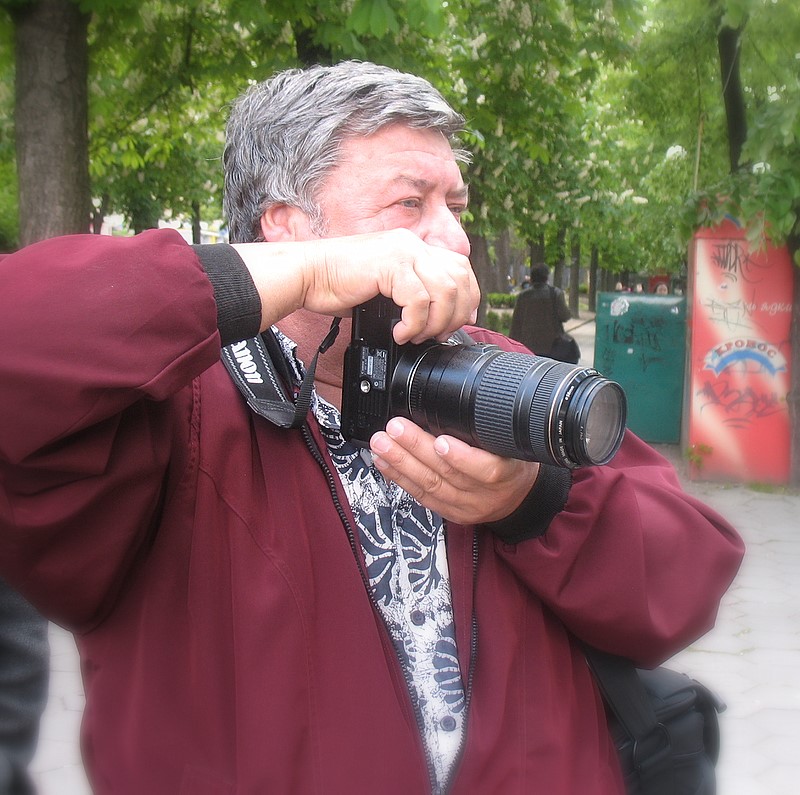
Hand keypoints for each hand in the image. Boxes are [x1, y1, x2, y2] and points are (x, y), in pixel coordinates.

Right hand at [234, 228, 479, 343]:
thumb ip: (410, 295)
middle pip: (460, 278)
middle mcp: (411, 244)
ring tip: (417, 336)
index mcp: (413, 247)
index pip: (460, 267)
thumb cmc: (338, 285)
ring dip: (435, 322)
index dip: (468, 297)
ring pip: (445, 290)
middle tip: (435, 335)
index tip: (460, 322)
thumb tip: (437, 319)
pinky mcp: (389, 265)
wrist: (306, 276)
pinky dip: (414, 324)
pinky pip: (419, 300)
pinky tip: (399, 333)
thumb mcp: (384, 289)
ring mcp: (402, 252)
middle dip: (455, 315)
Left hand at [369, 417, 539, 524]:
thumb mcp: (515, 443)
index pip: (486, 469)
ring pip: (429, 485)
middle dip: (416, 449)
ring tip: (382, 443)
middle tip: (394, 428)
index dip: (461, 457)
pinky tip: (384, 462)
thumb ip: (492, 427)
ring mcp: (465, 506)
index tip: (441, 440)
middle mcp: (484, 494)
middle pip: (446, 474)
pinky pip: (421, 496)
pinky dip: (399, 478)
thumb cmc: (515, 464)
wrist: (520, 499)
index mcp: (507, 474)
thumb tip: (462, 391)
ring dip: (401, 462)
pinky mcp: (449, 513)